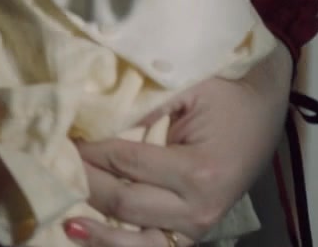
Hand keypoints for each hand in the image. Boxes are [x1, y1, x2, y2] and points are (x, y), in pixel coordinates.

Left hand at [66, 49, 295, 244]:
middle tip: (52, 164)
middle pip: (124, 203)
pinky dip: (122, 245)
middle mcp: (199, 208)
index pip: (126, 162)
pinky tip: (93, 236)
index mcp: (199, 171)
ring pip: (137, 242)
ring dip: (99, 234)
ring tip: (67, 224)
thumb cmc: (227, 92)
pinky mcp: (194, 233)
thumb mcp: (189, 86)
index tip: (63, 136)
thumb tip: (93, 119)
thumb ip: (145, 105)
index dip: (89, 150)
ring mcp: (198, 227)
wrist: (265, 107)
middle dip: (85, 183)